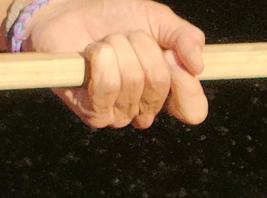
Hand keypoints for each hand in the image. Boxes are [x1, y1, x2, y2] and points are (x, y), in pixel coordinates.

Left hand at [22, 0, 207, 128]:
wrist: (68, 12)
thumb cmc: (113, 19)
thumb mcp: (158, 20)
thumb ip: (186, 38)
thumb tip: (198, 66)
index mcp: (167, 95)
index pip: (193, 110)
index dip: (186, 82)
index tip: (171, 55)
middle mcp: (144, 111)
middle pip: (161, 81)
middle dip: (142, 45)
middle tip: (126, 37)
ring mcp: (118, 116)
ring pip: (133, 79)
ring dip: (117, 47)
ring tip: (105, 44)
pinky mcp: (92, 113)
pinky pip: (108, 85)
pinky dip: (100, 57)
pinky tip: (91, 53)